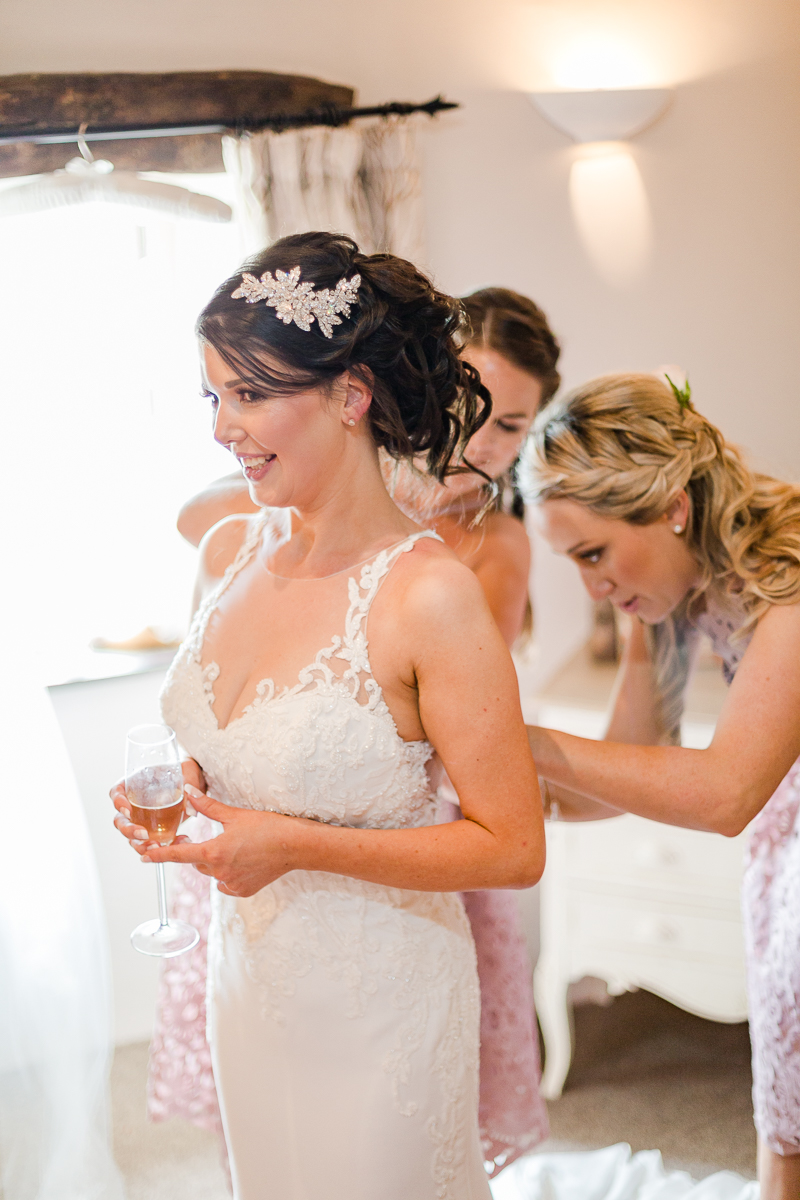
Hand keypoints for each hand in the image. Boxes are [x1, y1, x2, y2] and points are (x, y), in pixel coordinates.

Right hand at [111, 758, 204, 853]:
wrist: (194, 784)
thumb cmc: (185, 773)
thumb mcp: (187, 773)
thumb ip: (189, 785)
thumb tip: (191, 808)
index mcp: (134, 784)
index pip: (116, 793)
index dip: (119, 803)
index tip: (128, 811)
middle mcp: (134, 804)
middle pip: (120, 820)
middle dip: (129, 830)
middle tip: (143, 835)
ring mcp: (141, 820)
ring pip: (132, 836)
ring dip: (141, 845)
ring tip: (156, 848)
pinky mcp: (153, 831)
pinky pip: (149, 843)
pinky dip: (158, 850)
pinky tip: (171, 847)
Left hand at [139, 787, 298, 896]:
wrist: (295, 846)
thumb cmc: (268, 828)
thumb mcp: (235, 815)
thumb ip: (207, 806)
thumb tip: (187, 793)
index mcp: (213, 853)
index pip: (178, 855)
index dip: (159, 855)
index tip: (144, 856)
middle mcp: (219, 873)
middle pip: (196, 863)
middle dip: (196, 851)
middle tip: (199, 838)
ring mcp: (232, 884)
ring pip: (211, 874)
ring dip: (213, 863)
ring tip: (231, 848)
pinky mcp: (244, 891)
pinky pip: (226, 884)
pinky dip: (227, 874)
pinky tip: (240, 862)